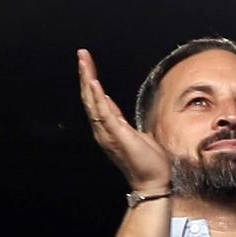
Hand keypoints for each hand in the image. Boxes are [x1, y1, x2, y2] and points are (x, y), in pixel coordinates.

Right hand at [78, 49, 171, 195]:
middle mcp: (103, 130)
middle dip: (86, 74)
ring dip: (89, 80)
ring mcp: (108, 133)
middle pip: (90, 97)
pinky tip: (94, 83)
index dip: (91, 80)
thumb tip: (111, 106)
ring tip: (84, 61)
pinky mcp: (117, 136)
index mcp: (108, 128)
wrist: (153, 182)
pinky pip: (104, 114)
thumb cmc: (147, 161)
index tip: (88, 63)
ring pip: (93, 102)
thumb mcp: (133, 133)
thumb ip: (119, 120)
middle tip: (82, 54)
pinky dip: (98, 97)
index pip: (96, 99)